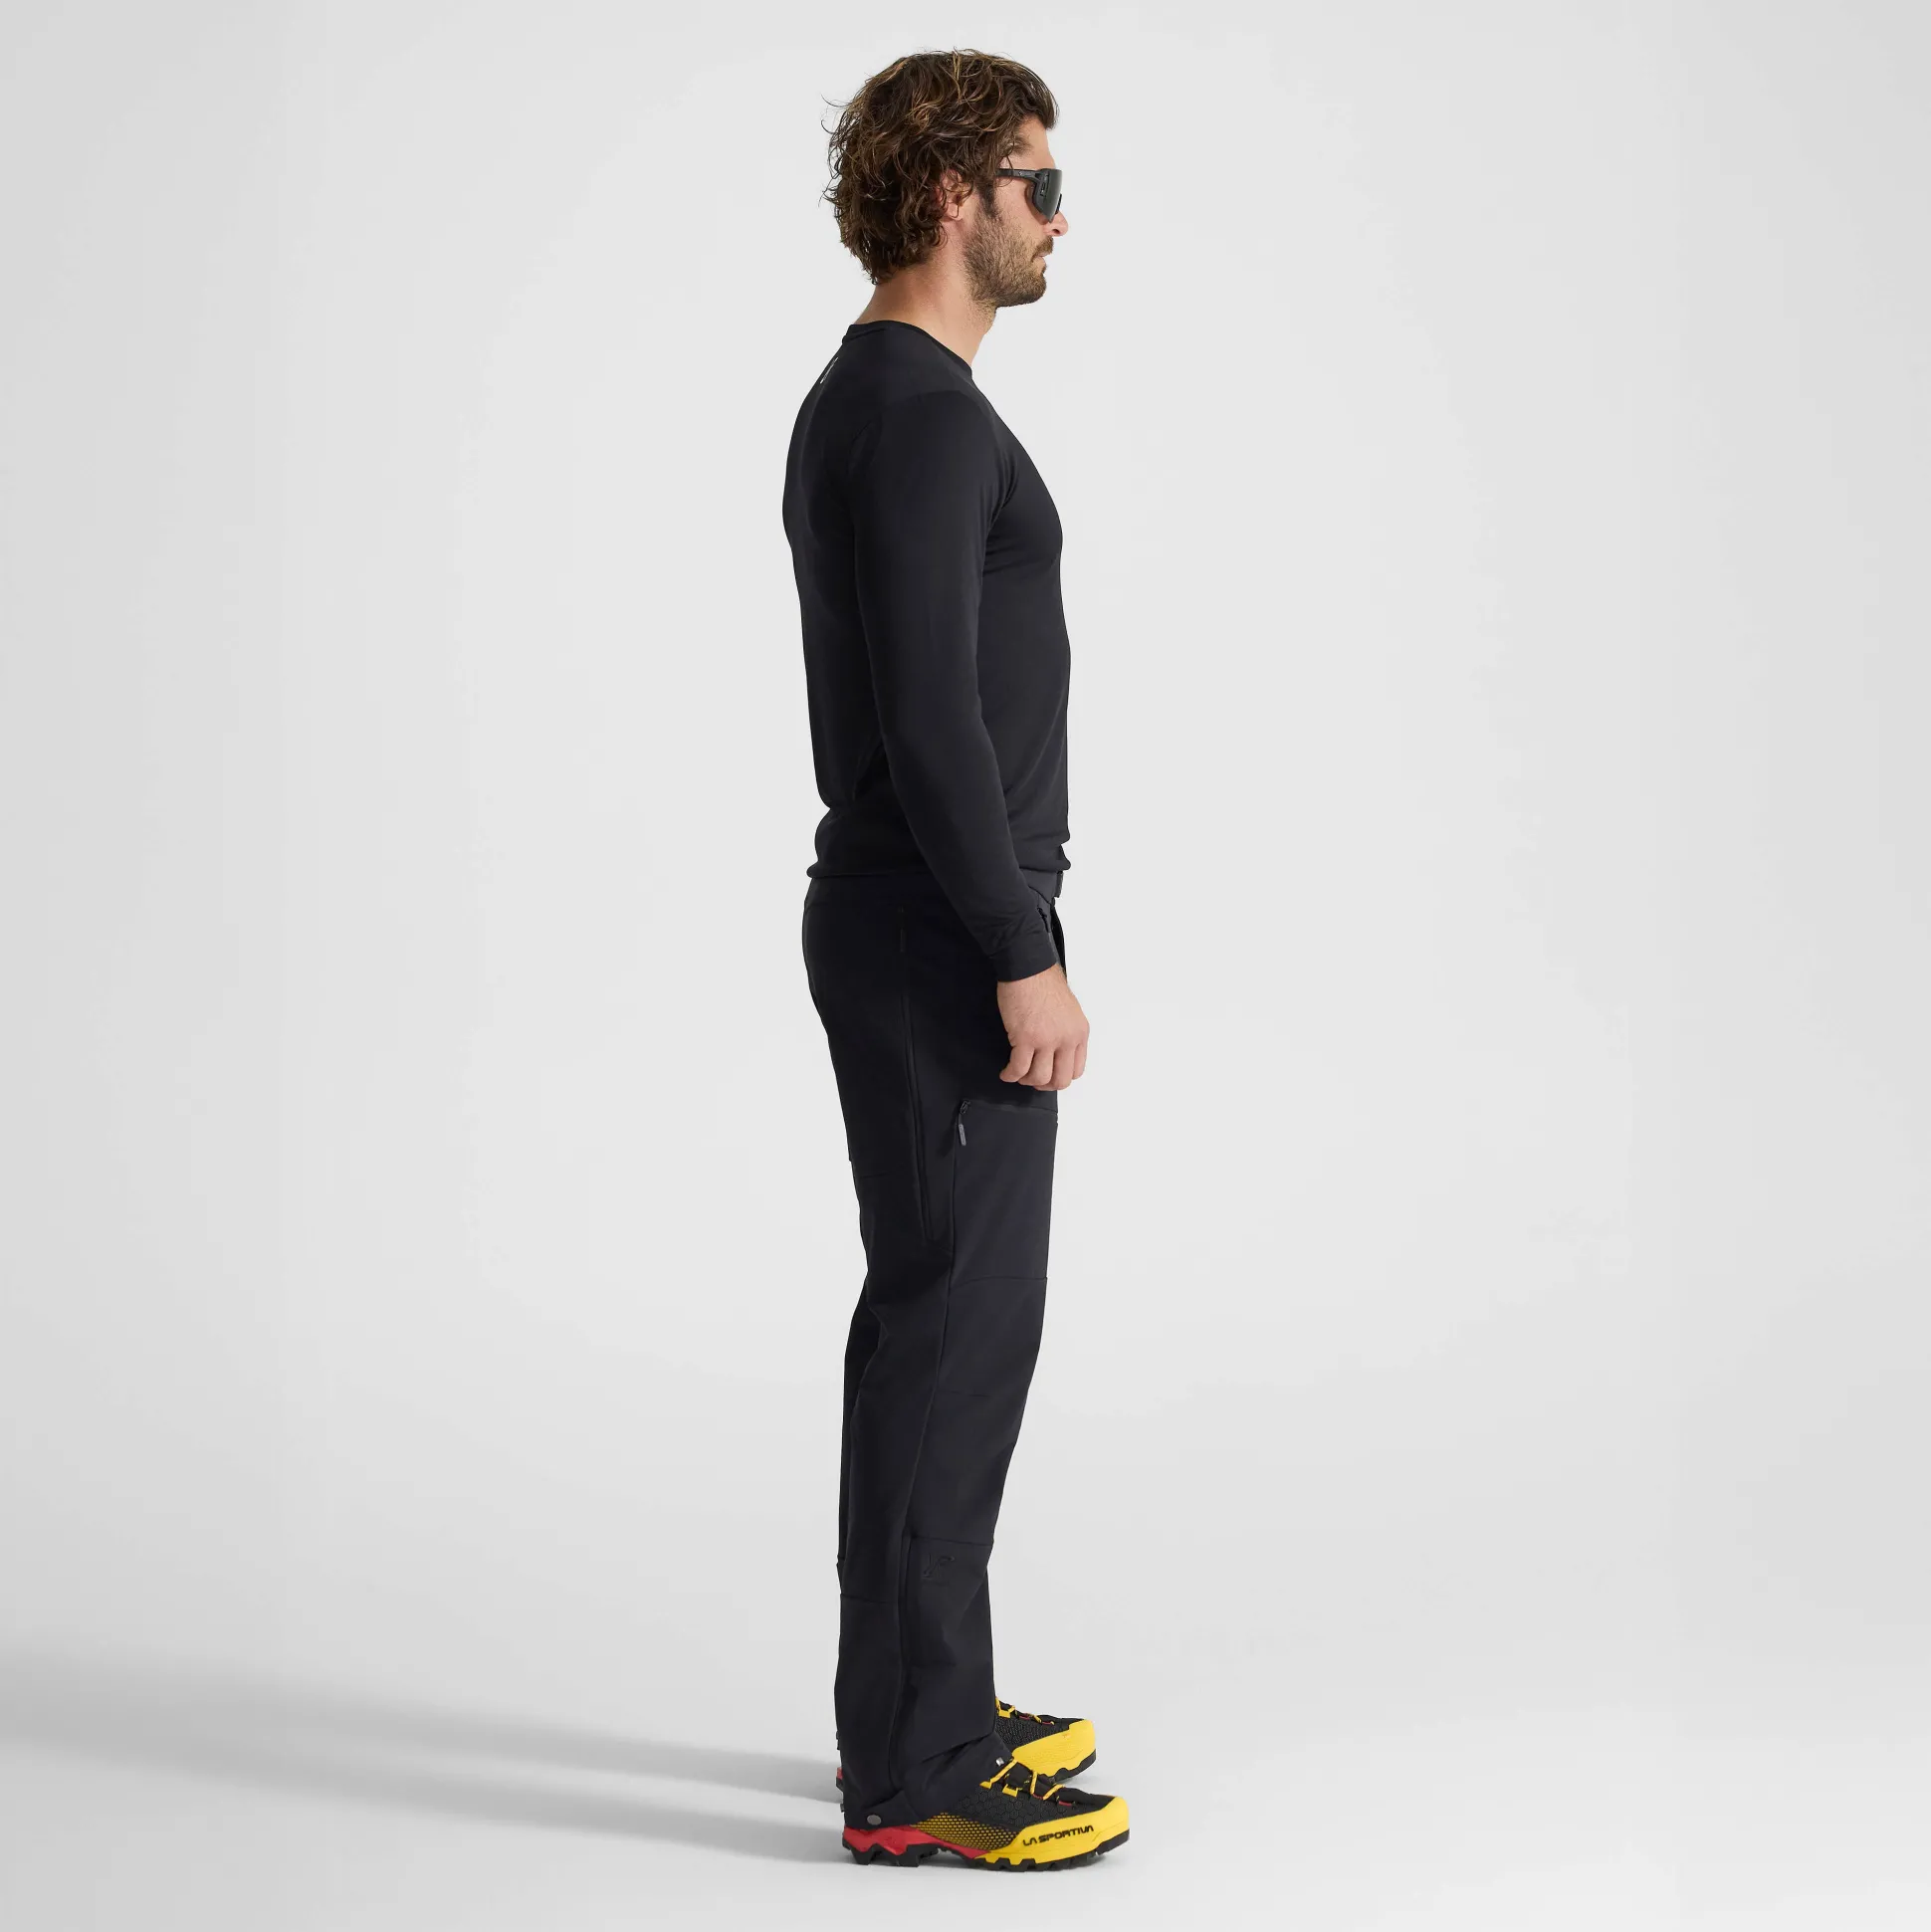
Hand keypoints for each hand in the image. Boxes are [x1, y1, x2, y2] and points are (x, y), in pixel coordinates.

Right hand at [995, 963, 1088, 1089]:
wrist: (1028, 968)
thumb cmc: (1043, 983)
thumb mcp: (1068, 1010)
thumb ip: (1066, 1032)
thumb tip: (1055, 1052)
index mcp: (1079, 1033)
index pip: (1076, 1070)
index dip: (1059, 1077)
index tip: (1048, 1074)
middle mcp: (1067, 1039)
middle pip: (1059, 1080)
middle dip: (1043, 1085)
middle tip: (1031, 1079)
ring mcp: (1047, 1041)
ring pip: (1039, 1078)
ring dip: (1026, 1080)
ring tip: (1017, 1074)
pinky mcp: (1026, 1039)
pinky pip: (1019, 1069)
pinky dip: (1011, 1075)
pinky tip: (1006, 1072)